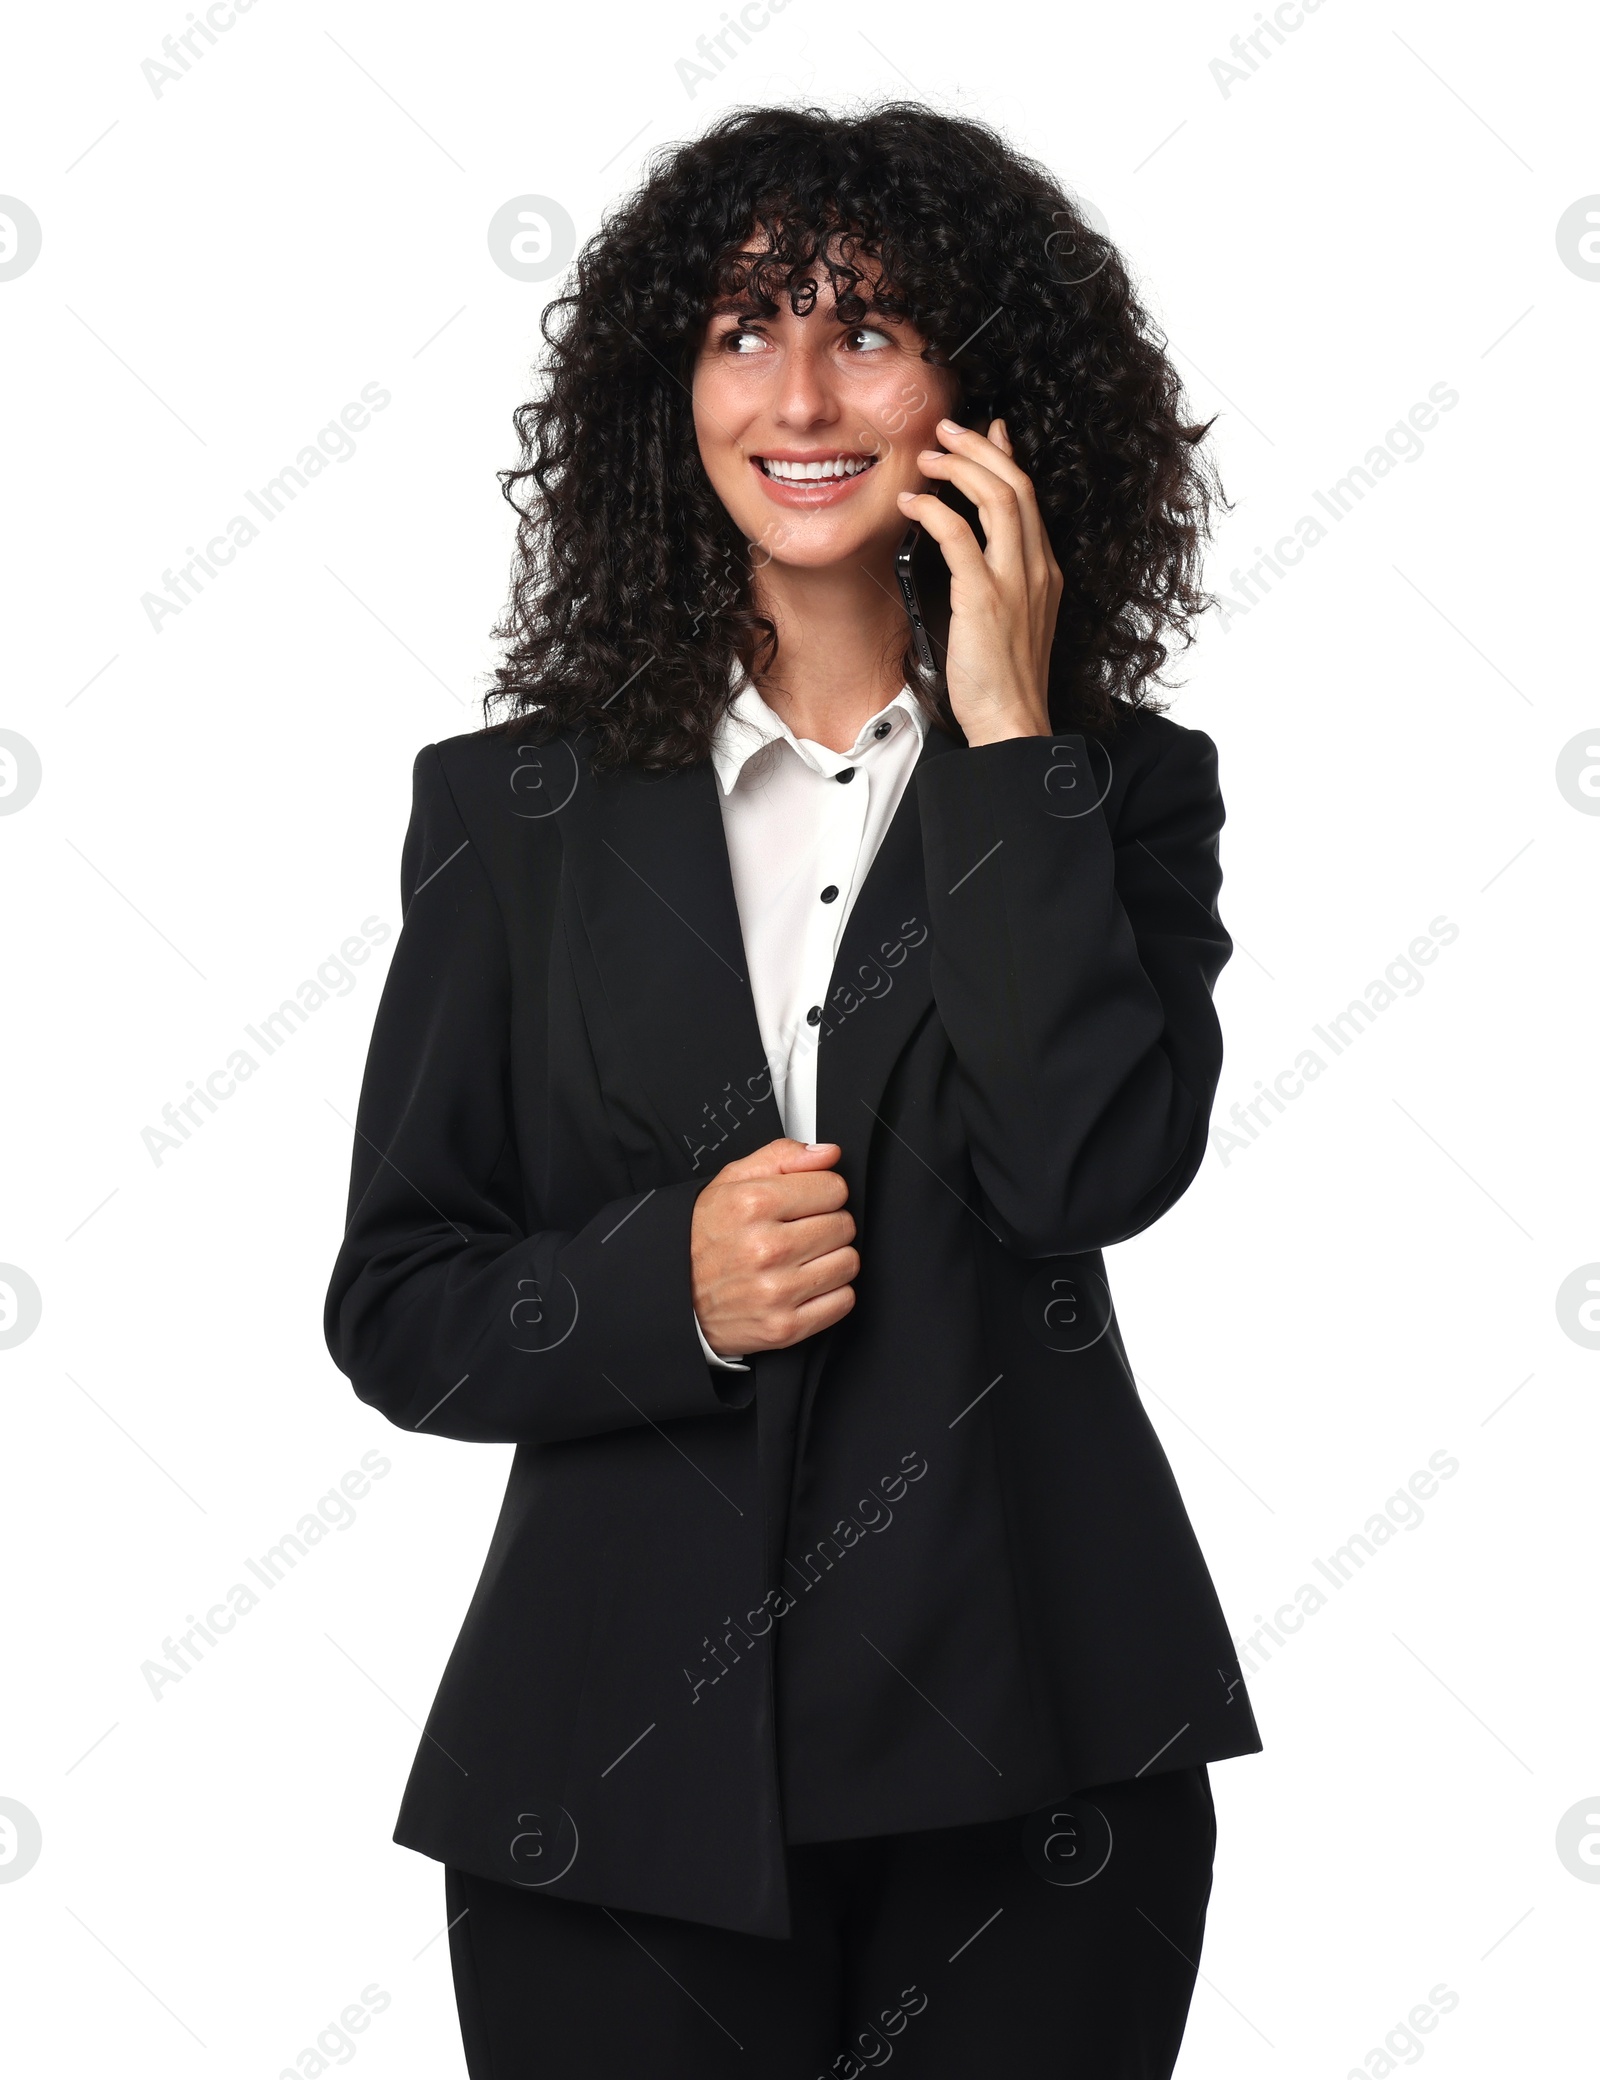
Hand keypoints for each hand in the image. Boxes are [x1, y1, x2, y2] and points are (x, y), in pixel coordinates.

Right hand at [690, 1138, 857, 1355]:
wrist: (674, 1296)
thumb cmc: (702, 1237)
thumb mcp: (730, 1182)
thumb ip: (782, 1157)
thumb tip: (828, 1154)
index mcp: (754, 1204)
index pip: (834, 1188)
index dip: (823, 1192)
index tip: (808, 1202)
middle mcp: (766, 1248)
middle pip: (844, 1225)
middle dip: (828, 1224)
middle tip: (802, 1231)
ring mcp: (776, 1290)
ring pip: (848, 1263)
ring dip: (832, 1259)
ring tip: (803, 1259)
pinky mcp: (784, 1327)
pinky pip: (843, 1301)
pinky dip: (831, 1293)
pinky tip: (805, 1285)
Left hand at [897, 416, 1062, 745]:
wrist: (1012, 723)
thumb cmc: (1001, 682)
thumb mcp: (1008, 622)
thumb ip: (995, 583)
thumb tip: (965, 556)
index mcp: (1044, 573)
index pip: (1028, 498)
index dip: (1007, 458)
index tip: (989, 432)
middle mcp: (1036, 569)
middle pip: (1016, 485)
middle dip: (980, 448)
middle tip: (947, 429)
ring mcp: (1015, 582)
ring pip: (997, 497)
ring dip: (960, 466)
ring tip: (929, 455)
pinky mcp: (985, 599)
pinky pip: (960, 536)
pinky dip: (934, 510)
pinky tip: (912, 503)